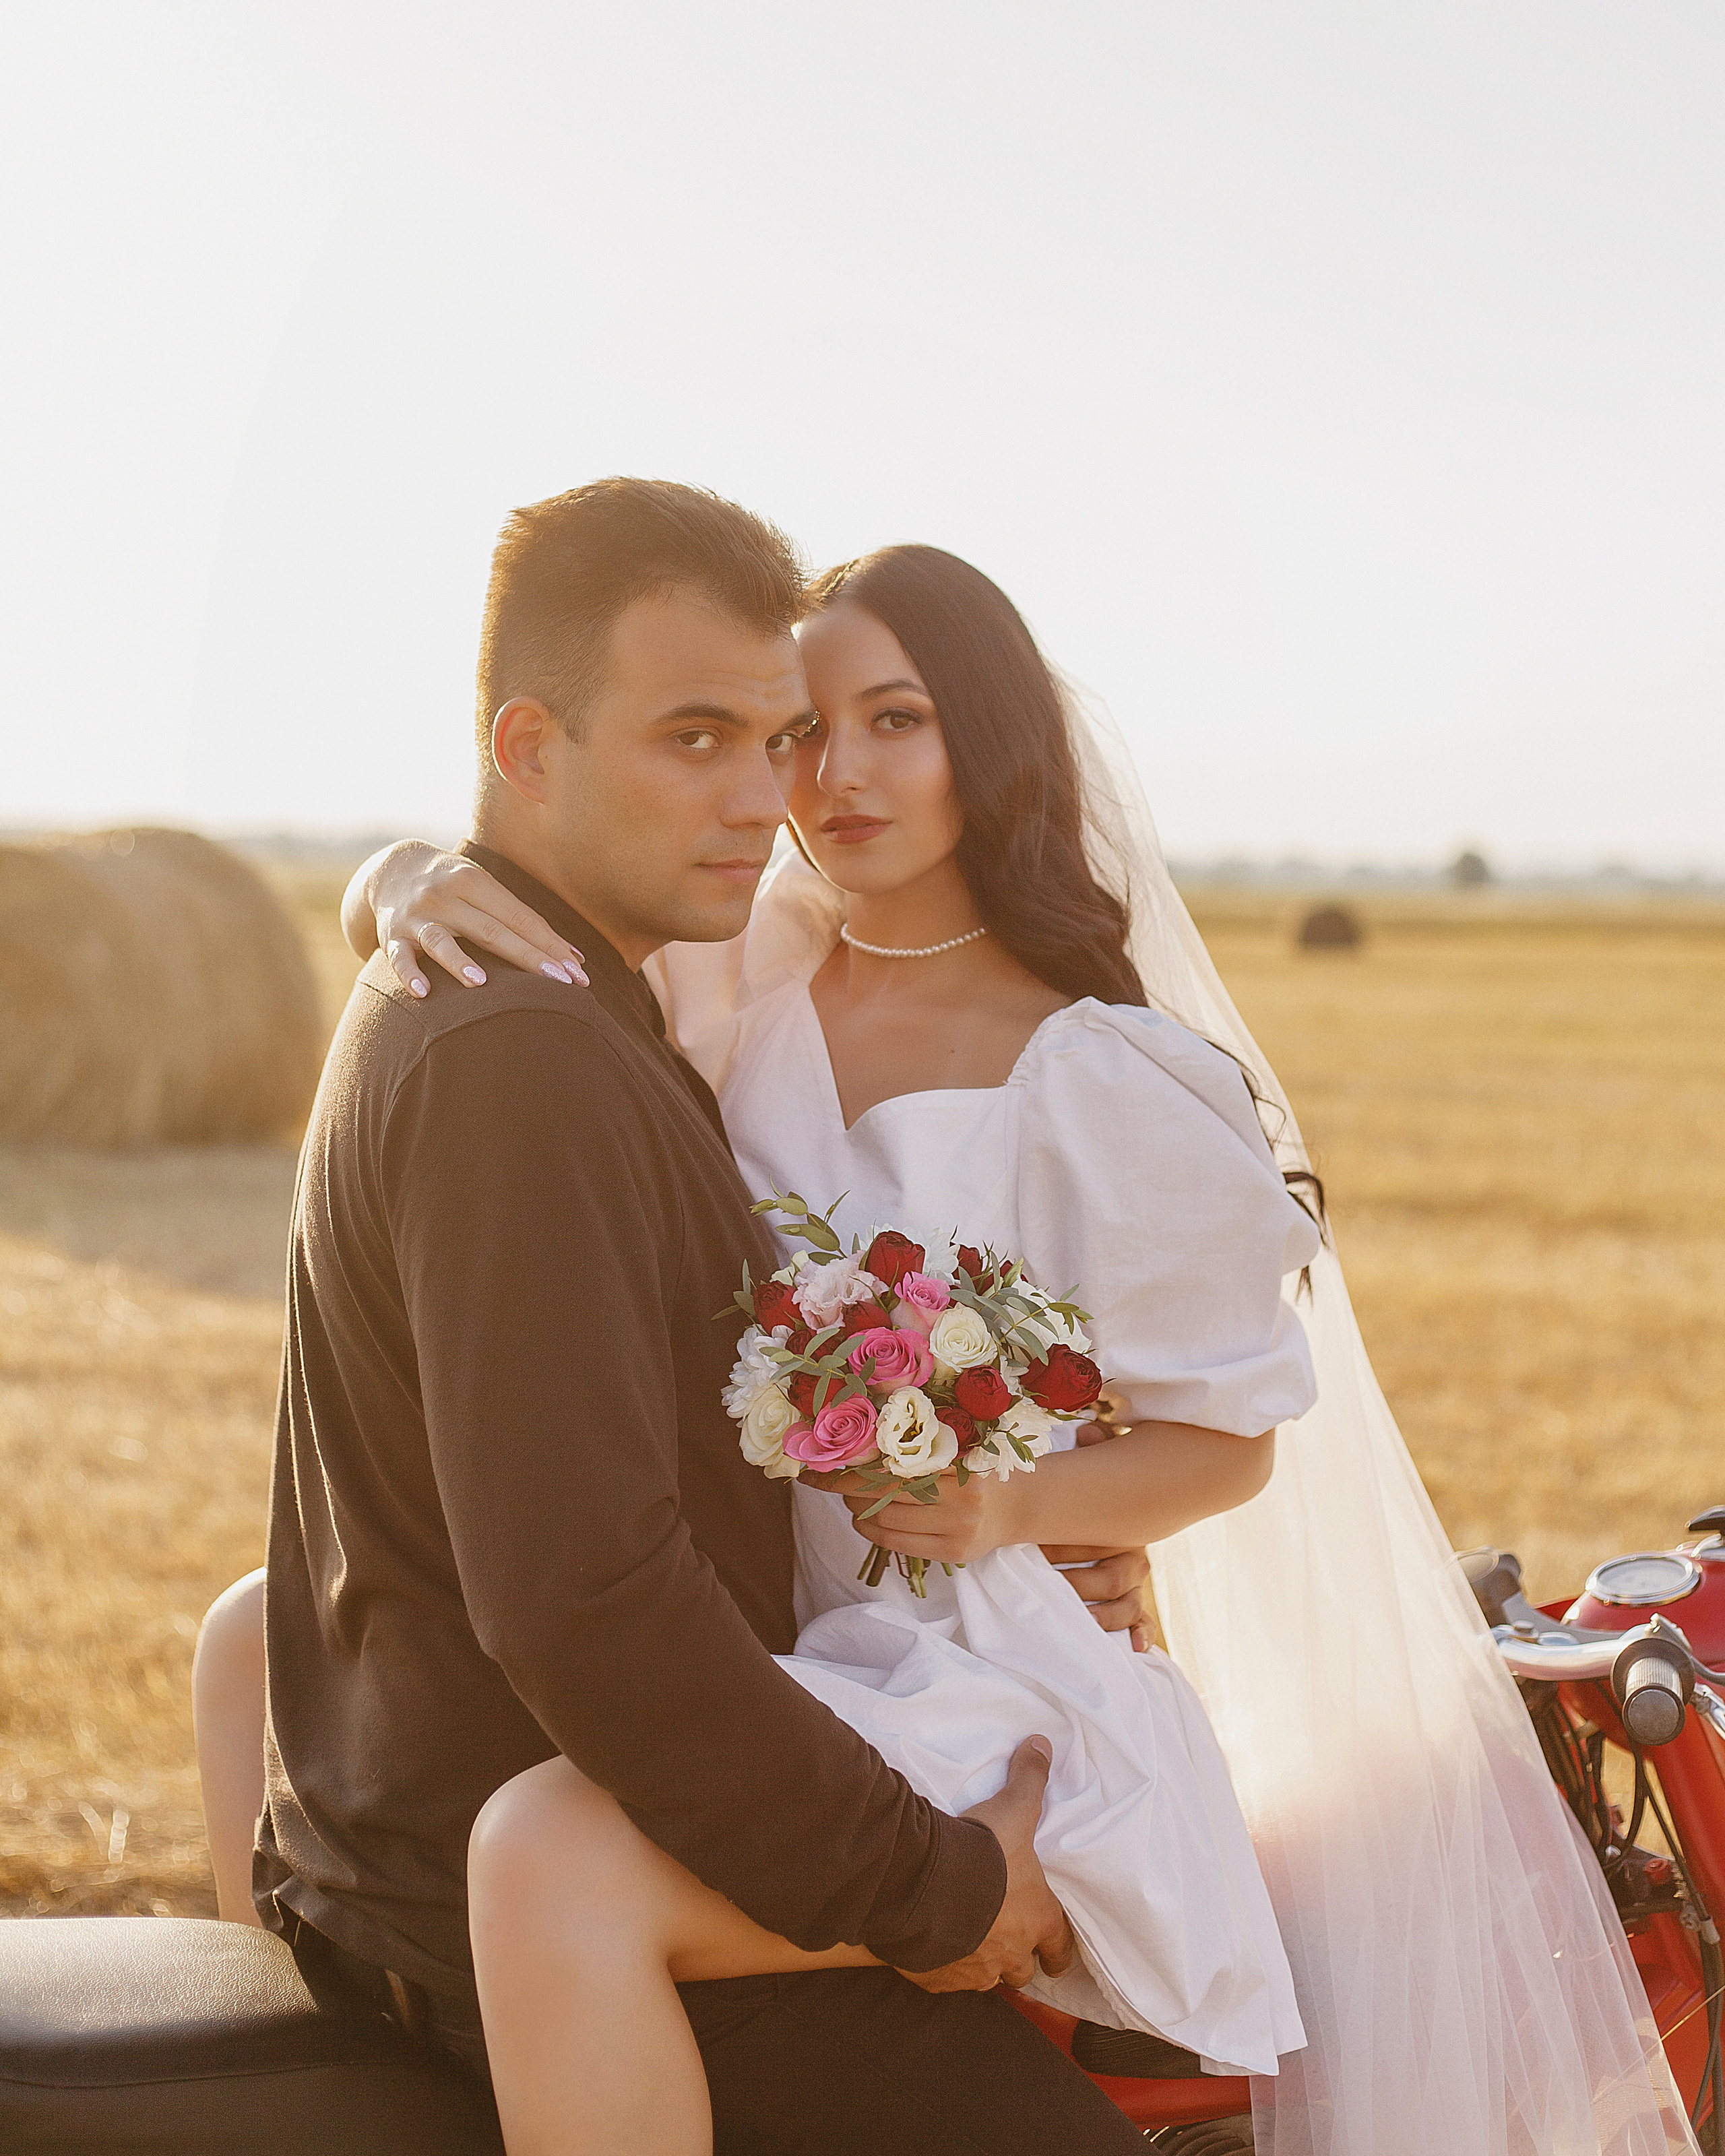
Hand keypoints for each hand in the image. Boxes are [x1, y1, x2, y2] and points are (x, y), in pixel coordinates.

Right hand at [370, 847, 587, 996]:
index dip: (550, 946)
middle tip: (559, 984)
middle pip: (491, 931)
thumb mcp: (486, 890)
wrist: (391, 869)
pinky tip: (422, 993)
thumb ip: (523, 920)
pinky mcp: (392, 934)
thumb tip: (576, 958)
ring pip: (440, 940)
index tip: (577, 972)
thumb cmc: (456, 887)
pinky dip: (409, 974)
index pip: (520, 918)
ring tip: (480, 983)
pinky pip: (399, 957)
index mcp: (476, 881)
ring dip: (459, 962)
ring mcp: (418, 915)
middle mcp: (447, 895)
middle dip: (528, 958)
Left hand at [839, 1466, 1020, 1567]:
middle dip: (849, 1489)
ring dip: (858, 1511)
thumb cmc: (973, 1471)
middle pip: (888, 1493)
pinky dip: (873, 1532)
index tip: (823, 1466)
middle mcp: (963, 1499)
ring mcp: (958, 1530)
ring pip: (889, 1521)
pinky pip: (899, 1544)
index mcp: (960, 1464)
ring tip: (850, 1501)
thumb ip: (917, 1451)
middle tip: (831, 1481)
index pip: (895, 1466)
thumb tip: (856, 1449)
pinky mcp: (952, 1553)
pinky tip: (864, 1521)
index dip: (854, 1467)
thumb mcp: (953, 1451)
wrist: (1013, 1506)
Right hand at [899, 1738, 1073, 1993]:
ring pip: (984, 1980)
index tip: (1055, 1953)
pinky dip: (940, 1968)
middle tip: (1006, 1943)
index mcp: (1037, 1919)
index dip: (1058, 1949)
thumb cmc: (982, 1851)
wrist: (926, 1883)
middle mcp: (1010, 1952)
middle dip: (1017, 1959)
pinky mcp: (936, 1977)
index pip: (1060, 1948)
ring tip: (965, 1942)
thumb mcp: (1013, 1808)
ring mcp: (973, 1971)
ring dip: (979, 1964)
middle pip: (1023, 1972)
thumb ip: (1030, 1779)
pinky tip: (931, 1949)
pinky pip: (942, 1980)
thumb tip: (1043, 1744)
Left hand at [1057, 1398, 1155, 1650]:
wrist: (1130, 1515)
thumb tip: (1090, 1429)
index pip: (1099, 1539)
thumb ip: (1096, 1447)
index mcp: (1119, 1525)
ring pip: (1124, 1603)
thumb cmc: (1098, 1495)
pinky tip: (1136, 1648)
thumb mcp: (1099, 1468)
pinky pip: (1144, 1622)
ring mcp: (1136, 1583)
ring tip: (1074, 1616)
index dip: (1066, 1545)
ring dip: (1098, 1613)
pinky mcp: (1136, 1604)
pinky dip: (1141, 1634)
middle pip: (1111, 1575)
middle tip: (1042, 1579)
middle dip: (1075, 1580)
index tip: (1034, 1547)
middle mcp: (1134, 1556)